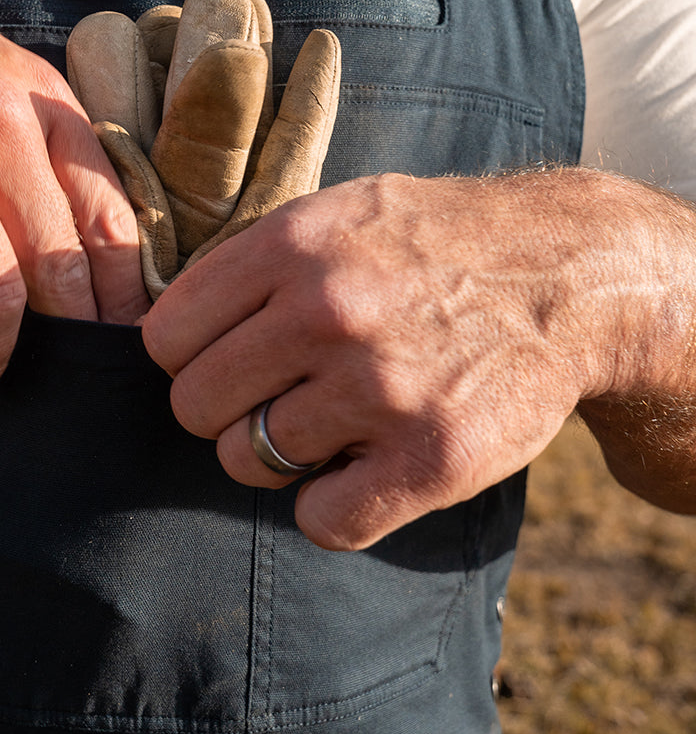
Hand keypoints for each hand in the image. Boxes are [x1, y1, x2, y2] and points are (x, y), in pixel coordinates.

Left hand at [142, 169, 695, 548]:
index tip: (226, 360)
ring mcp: (378, 388)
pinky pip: (322, 522)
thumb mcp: (338, 211)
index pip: (166, 338)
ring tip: (330, 425)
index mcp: (290, 246)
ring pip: (249, 463)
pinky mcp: (430, 458)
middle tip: (276, 398)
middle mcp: (326, 313)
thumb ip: (253, 260)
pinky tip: (360, 471)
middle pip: (195, 406)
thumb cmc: (433, 243)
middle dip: (226, 410)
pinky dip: (332, 508)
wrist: (567, 273)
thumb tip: (165, 325)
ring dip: (281, 455)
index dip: (188, 357)